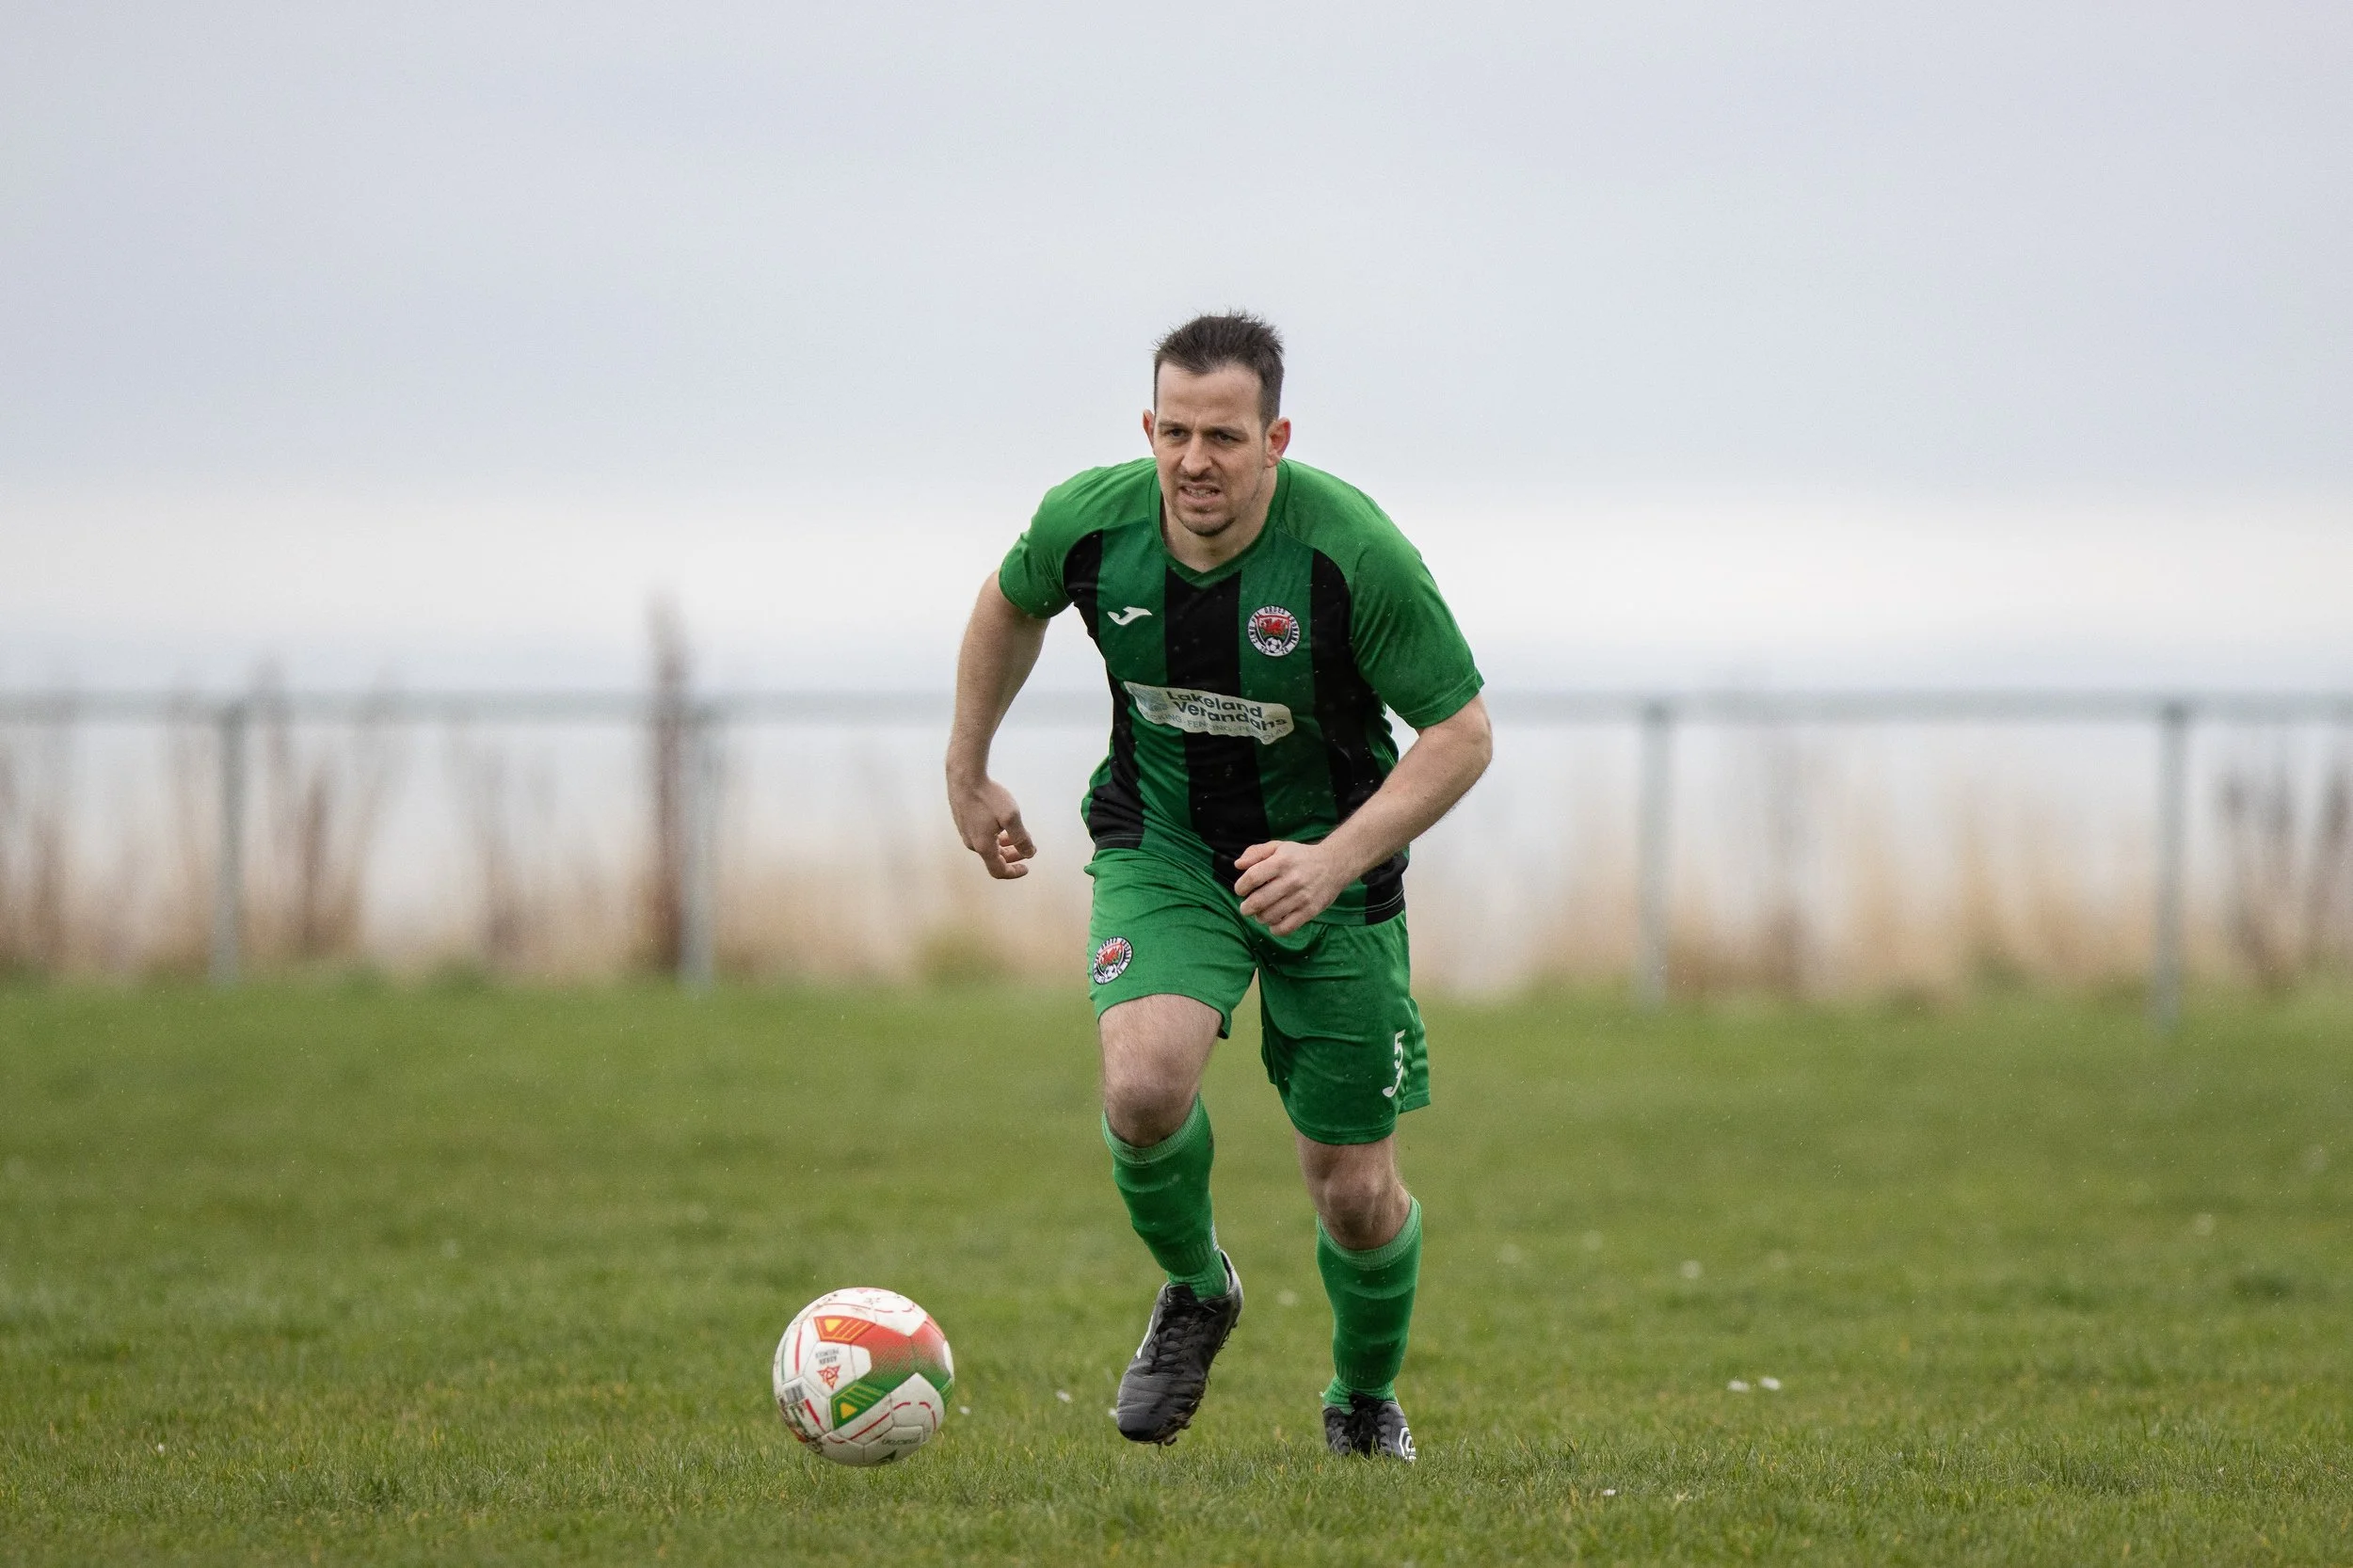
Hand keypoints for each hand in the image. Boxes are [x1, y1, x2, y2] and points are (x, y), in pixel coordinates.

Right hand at [948, 774, 1036, 878]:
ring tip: (1016, 835)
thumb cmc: (987, 796)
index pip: (998, 870)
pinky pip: (981, 836)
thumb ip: (1021, 838)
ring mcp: (965, 832)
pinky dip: (994, 837)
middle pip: (994, 859)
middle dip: (1012, 857)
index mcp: (983, 846)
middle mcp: (972, 843)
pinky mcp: (963, 822)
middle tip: (1026, 849)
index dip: (1014, 872)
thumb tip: (1029, 853)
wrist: (964, 777)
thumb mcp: (1011, 817)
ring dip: (1004, 845)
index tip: (1026, 867)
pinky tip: (1001, 825)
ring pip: (987, 847)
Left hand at [1233, 839, 1348, 935]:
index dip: (1241, 887)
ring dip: (1260, 917)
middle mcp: (1291, 880)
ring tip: (1261, 913)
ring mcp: (1301, 897)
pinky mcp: (1310, 911)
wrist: (1333, 865)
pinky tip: (1274, 922)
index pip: (1252, 877)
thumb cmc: (1300, 857)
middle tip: (1246, 907)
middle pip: (1258, 901)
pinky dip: (1275, 928)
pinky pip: (1286, 928)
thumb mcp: (1278, 847)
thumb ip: (1256, 852)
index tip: (1241, 890)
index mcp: (1281, 862)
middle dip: (1246, 907)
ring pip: (1270, 916)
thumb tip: (1238, 865)